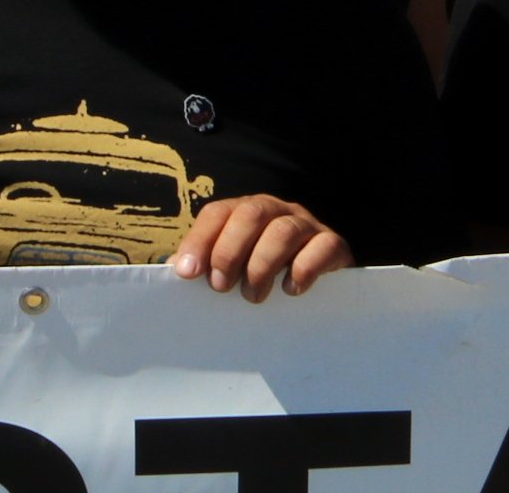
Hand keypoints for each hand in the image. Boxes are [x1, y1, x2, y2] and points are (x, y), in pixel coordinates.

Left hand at [169, 194, 351, 300]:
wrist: (323, 282)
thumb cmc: (266, 274)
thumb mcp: (234, 268)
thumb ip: (207, 265)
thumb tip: (175, 270)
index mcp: (246, 212)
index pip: (218, 213)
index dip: (199, 240)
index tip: (186, 272)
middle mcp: (276, 211)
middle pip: (251, 214)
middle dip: (229, 251)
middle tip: (220, 286)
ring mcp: (307, 225)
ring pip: (284, 230)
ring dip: (262, 264)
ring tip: (253, 295)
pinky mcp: (333, 245)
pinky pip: (323, 246)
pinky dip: (304, 268)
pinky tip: (291, 290)